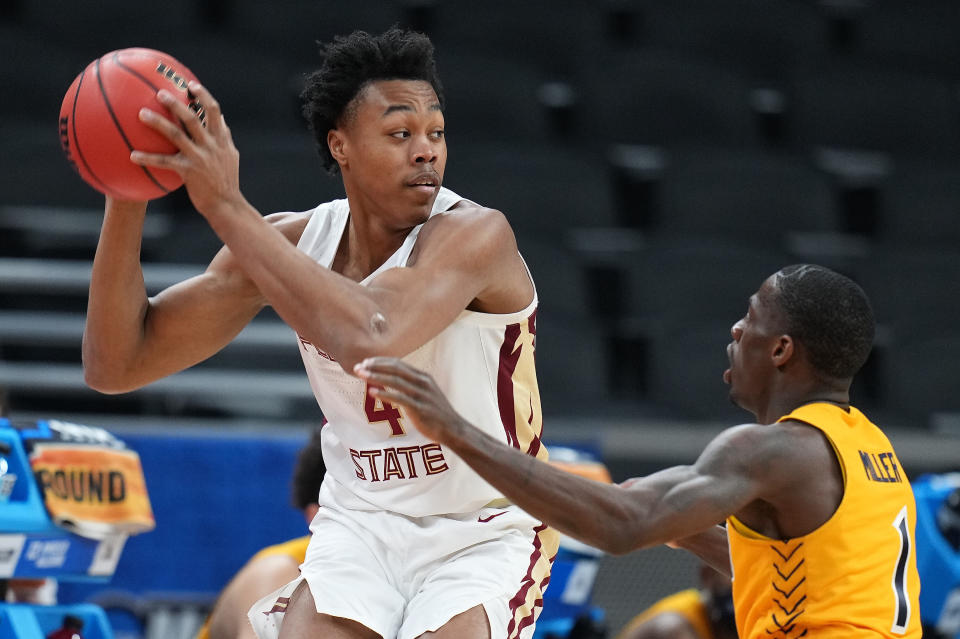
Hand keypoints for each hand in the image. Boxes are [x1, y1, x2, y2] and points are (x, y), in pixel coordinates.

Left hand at [130, 81, 244, 217]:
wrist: (227, 205)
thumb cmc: (227, 181)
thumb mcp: (231, 156)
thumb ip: (225, 137)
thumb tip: (222, 119)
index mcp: (221, 139)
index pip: (214, 111)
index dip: (203, 96)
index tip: (190, 84)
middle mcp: (211, 145)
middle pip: (193, 118)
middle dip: (176, 103)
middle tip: (160, 93)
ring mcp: (200, 158)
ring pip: (176, 135)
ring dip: (158, 123)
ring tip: (141, 113)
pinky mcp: (189, 172)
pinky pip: (165, 162)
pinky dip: (148, 158)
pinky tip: (132, 155)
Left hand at [353, 357, 465, 444]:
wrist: (453, 429)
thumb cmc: (437, 413)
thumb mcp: (426, 393)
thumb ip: (411, 385)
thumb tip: (391, 382)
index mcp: (423, 377)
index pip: (398, 363)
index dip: (381, 361)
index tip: (366, 362)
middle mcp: (423, 382)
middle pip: (395, 369)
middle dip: (375, 366)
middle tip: (358, 367)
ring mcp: (422, 395)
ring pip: (396, 381)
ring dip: (376, 377)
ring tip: (362, 375)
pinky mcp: (420, 409)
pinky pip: (400, 399)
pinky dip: (385, 395)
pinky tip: (373, 393)